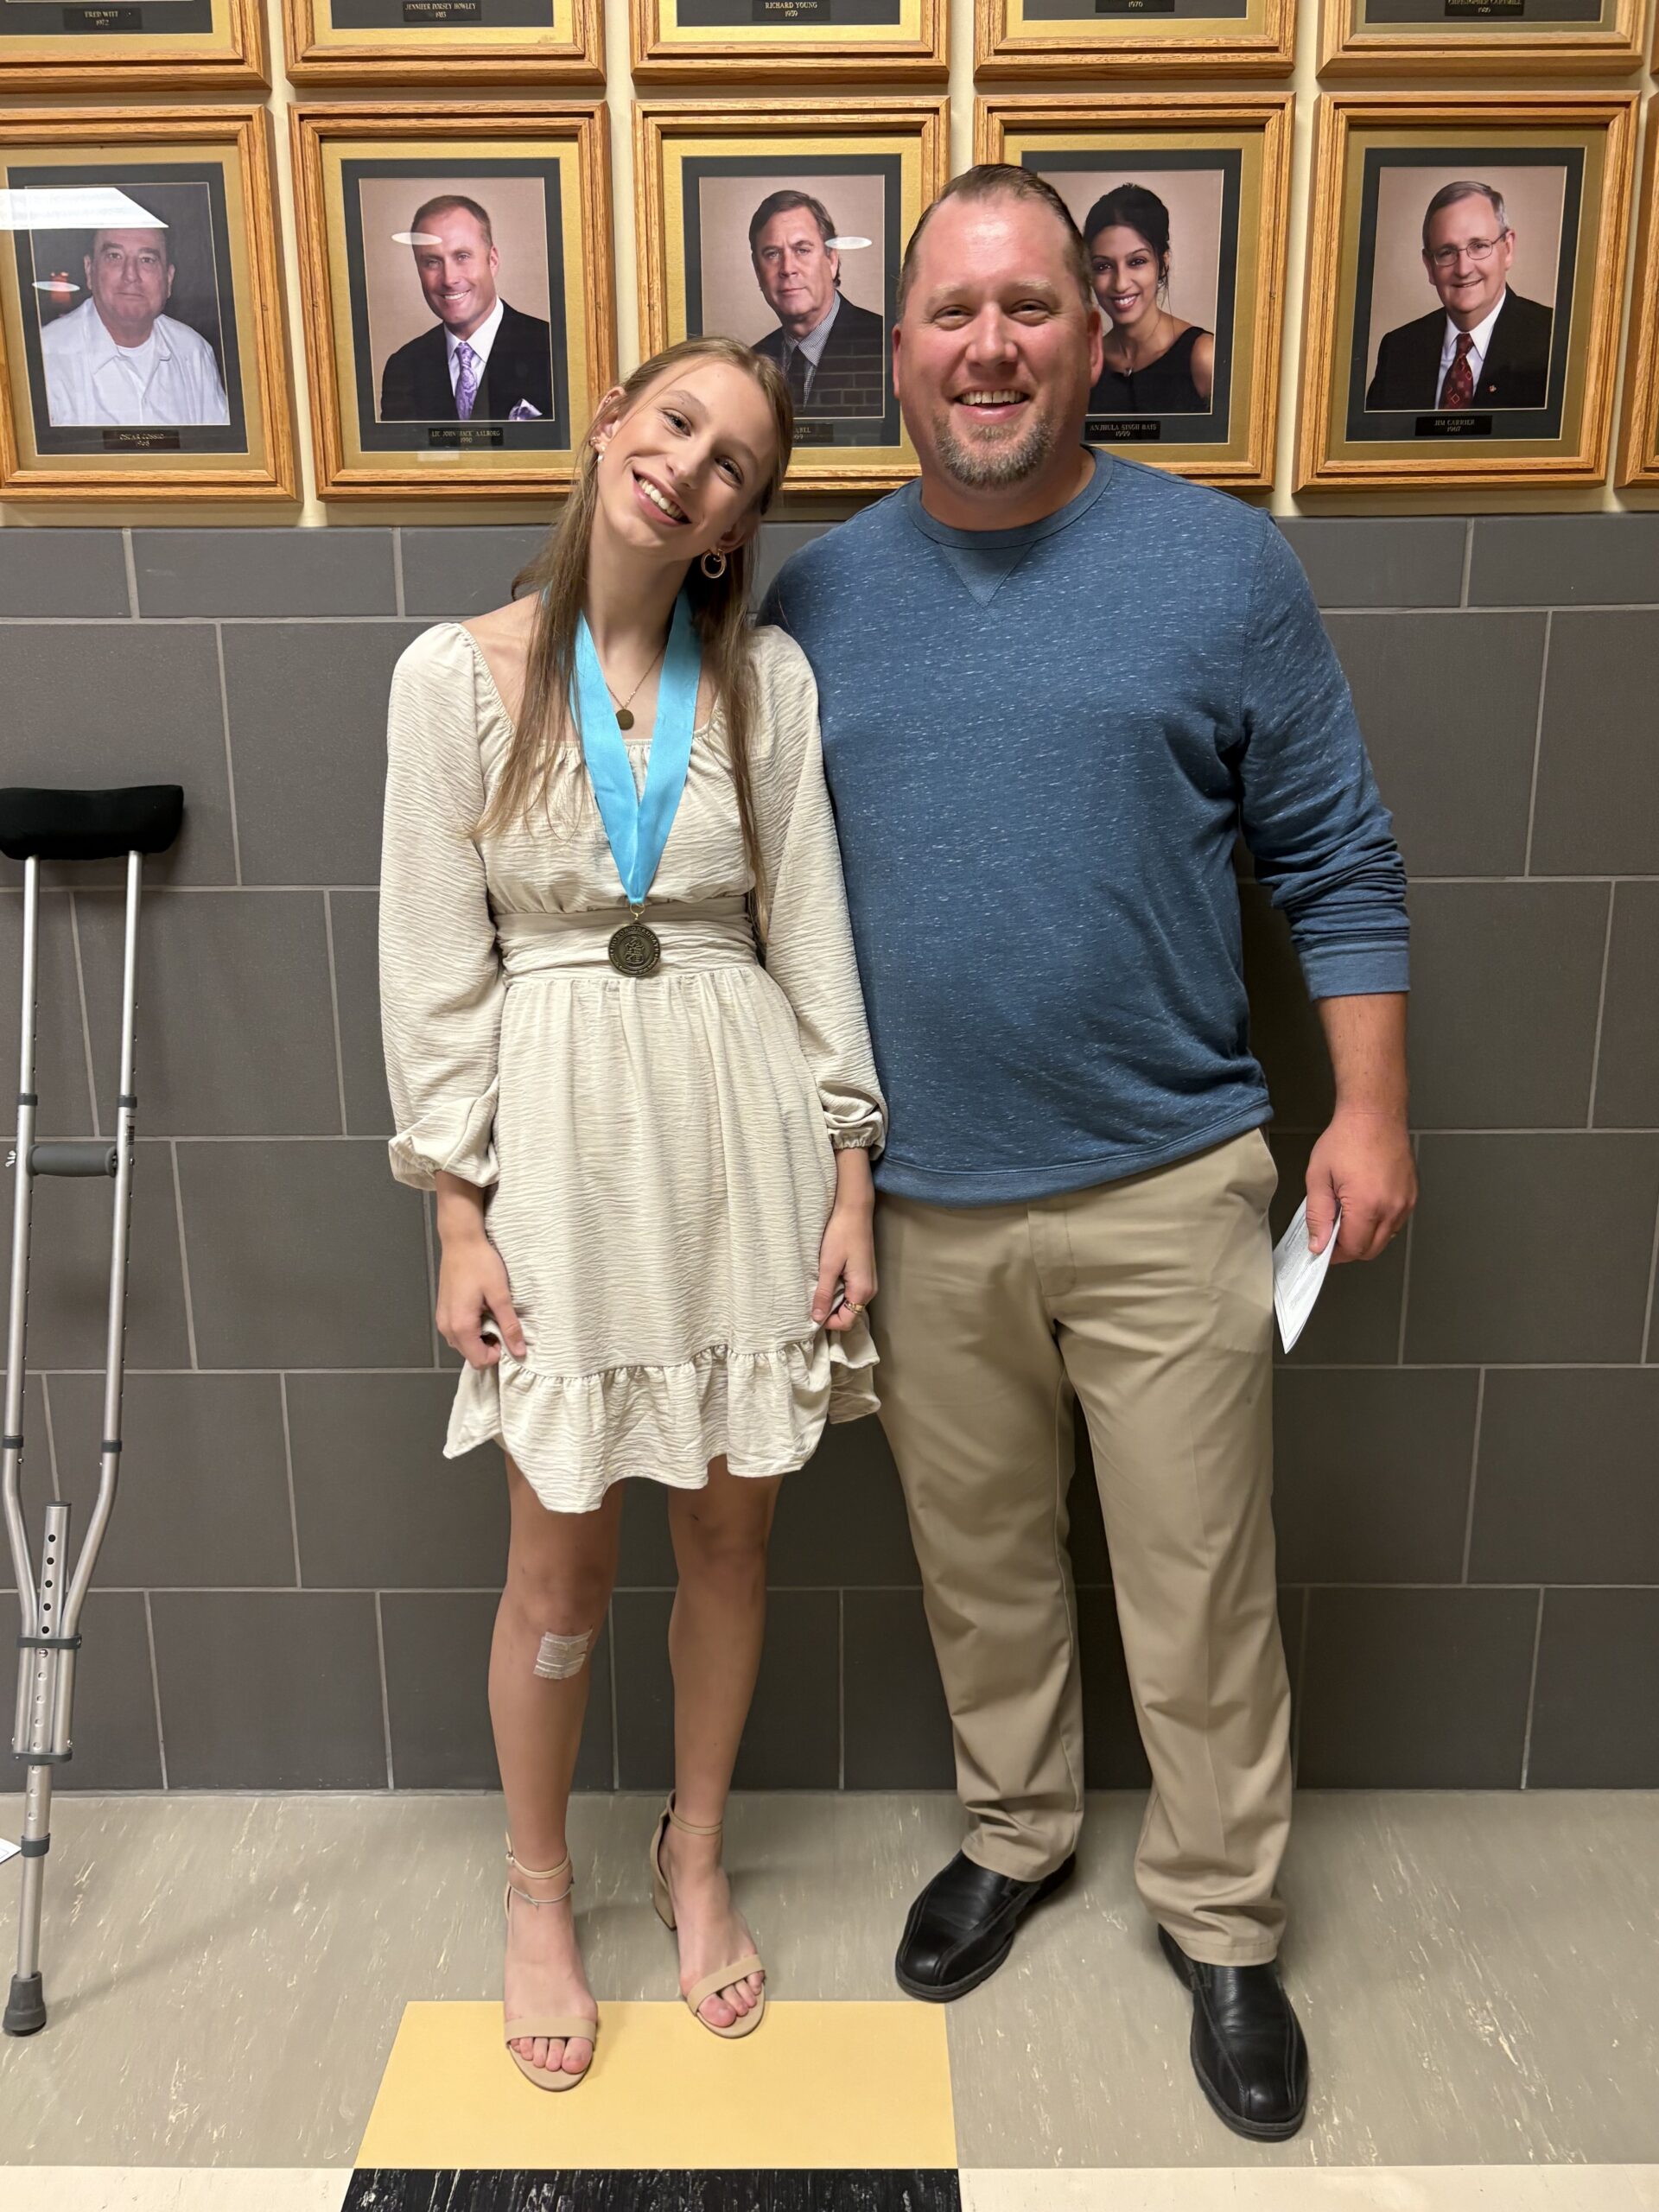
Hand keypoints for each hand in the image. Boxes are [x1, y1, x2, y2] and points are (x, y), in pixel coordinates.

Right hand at [436, 1230, 527, 1367]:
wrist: (461, 1241)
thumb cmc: (480, 1263)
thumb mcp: (500, 1295)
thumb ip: (509, 1326)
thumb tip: (520, 1351)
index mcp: (461, 1326)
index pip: (479, 1361)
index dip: (497, 1353)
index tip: (507, 1334)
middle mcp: (447, 1327)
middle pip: (470, 1355)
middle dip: (488, 1347)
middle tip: (501, 1323)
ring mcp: (442, 1320)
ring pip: (463, 1345)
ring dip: (479, 1339)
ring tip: (492, 1315)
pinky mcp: (442, 1312)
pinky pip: (457, 1332)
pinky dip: (471, 1330)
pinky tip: (481, 1310)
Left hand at [812, 1194, 875, 1332]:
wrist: (854, 1211)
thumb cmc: (841, 1235)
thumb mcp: (828, 1266)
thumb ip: (823, 1293)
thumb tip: (817, 1318)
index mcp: (862, 1291)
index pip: (846, 1321)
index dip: (828, 1322)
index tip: (810, 1312)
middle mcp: (870, 1290)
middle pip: (849, 1314)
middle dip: (830, 1313)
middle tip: (811, 1301)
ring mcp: (869, 1282)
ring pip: (849, 1303)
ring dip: (833, 1301)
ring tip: (817, 1290)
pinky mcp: (865, 1274)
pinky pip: (851, 1292)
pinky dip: (838, 1292)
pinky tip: (826, 1280)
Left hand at [1305, 1109, 1415, 1263]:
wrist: (1375, 1113)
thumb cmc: (1347, 1137)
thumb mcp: (1318, 1176)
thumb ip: (1318, 1214)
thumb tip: (1318, 1243)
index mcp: (1367, 1205)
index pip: (1353, 1249)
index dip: (1336, 1253)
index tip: (1324, 1247)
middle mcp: (1391, 1207)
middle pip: (1372, 1249)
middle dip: (1350, 1247)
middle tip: (1332, 1231)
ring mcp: (1405, 1201)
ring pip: (1386, 1237)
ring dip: (1367, 1235)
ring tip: (1348, 1212)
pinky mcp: (1411, 1194)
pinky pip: (1396, 1222)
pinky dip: (1380, 1222)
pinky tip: (1365, 1205)